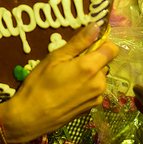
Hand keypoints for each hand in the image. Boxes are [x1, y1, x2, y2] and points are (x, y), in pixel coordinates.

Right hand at [0, 23, 117, 142]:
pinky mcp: (92, 108)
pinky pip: (94, 90)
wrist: (30, 118)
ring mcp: (97, 97)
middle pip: (104, 63)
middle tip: (68, 64)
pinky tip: (68, 92)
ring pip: (99, 77)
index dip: (102, 43)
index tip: (87, 45)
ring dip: (88, 74)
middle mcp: (100, 83)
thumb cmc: (39, 84)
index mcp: (91, 67)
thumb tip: (97, 25)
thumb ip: (79, 41)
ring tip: (66, 79)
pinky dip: (85, 87)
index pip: (112, 49)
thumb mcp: (55, 58)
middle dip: (91, 60)